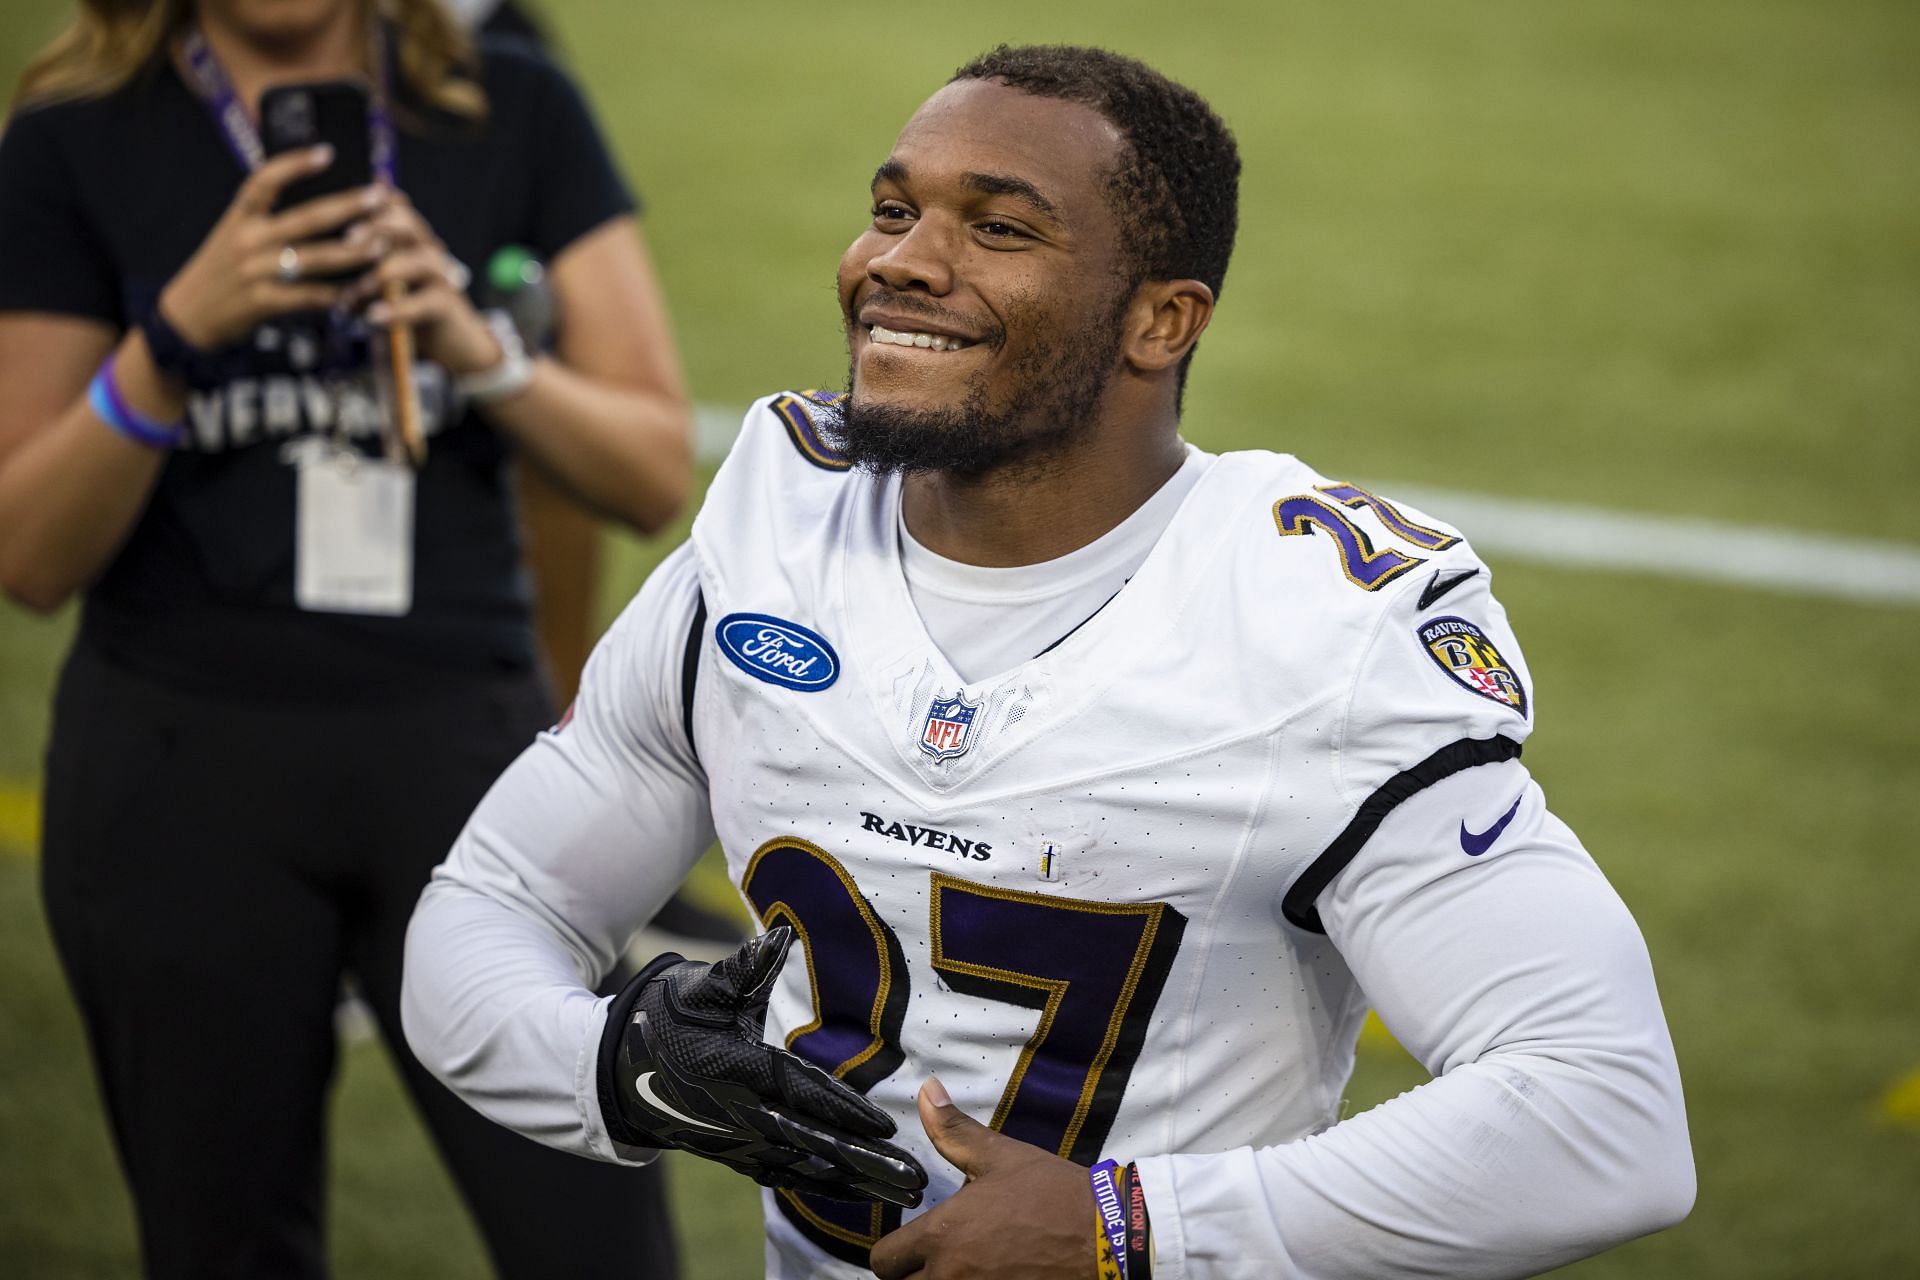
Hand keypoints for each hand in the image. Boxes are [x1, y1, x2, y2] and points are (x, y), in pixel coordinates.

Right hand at [158, 145, 387, 350]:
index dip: (296, 164)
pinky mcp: (263, 302)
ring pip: (313, 258)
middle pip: (305, 217)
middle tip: (381, 196)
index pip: (265, 179)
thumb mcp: (236, 233)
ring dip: (352, 251)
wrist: (191, 314)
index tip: (328, 152)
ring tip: (381, 244)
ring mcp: (254, 271)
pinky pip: (308, 296)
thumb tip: (325, 200)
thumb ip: (269, 218)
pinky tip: (361, 291)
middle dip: (347, 205)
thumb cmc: (226, 268)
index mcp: (240, 215)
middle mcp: (247, 238)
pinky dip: (337, 294)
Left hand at [344, 189, 502, 376]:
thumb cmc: (412, 313)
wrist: (453, 343)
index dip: (371, 203)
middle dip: (377, 227)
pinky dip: (397, 309)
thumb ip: (364, 276)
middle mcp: (428, 251)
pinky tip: (374, 317)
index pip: (394, 208)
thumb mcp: (384, 289)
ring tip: (360, 290)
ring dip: (385, 272)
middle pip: (407, 224)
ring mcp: (441, 276)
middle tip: (348, 239)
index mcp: (411, 241)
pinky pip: (424, 301)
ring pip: (419, 259)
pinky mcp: (447, 304)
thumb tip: (323, 272)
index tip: (340, 204)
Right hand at [599, 927, 926, 1207]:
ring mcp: (739, 1143)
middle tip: (915, 1178)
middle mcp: (741, 1116)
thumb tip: (776, 938)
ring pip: (808, 1168)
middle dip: (867, 1161)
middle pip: (814, 1143)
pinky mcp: (737, 1156)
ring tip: (906, 1193)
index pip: (801, 1094)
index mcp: (736, 1071)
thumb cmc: (666, 1017)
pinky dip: (826, 1187)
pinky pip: (789, 1177)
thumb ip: (742, 969)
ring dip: (859, 1182)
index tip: (887, 1127)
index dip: (844, 1112)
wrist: (618, 1070)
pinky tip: (863, 1195)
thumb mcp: (699, 988)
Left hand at [869, 1079, 1099, 1279]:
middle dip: (914, 1275)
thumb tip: (927, 1089)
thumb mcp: (1001, 1157)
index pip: (884, 1261)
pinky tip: (991, 1278)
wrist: (1108, 1238)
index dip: (896, 1251)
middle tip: (938, 1259)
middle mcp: (950, 1277)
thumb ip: (953, 1130)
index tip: (915, 1243)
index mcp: (942, 1235)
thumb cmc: (1054, 1195)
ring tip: (964, 1269)